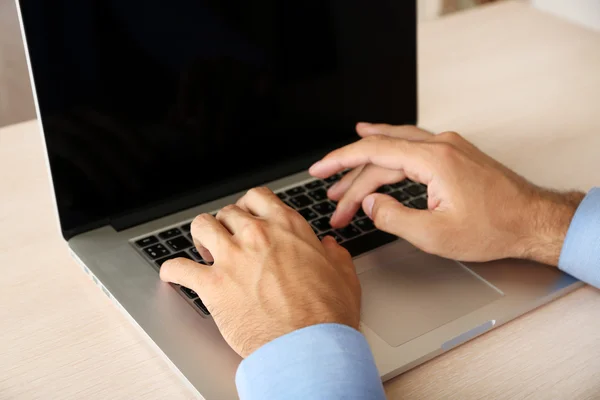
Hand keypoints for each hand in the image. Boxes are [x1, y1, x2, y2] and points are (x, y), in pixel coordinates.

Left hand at [159, 187, 360, 357]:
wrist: (309, 345)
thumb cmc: (327, 314)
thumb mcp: (343, 275)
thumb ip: (333, 255)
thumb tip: (329, 247)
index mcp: (287, 228)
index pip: (257, 197)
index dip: (248, 206)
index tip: (246, 216)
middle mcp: (257, 235)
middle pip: (227, 212)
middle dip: (225, 225)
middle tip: (228, 241)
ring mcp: (232, 258)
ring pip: (200, 226)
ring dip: (200, 237)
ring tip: (204, 251)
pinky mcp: (212, 285)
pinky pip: (179, 268)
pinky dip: (173, 271)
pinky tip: (174, 275)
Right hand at [310, 123, 583, 265]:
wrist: (533, 221)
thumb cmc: (495, 228)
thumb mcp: (436, 235)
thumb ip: (395, 217)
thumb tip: (371, 203)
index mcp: (433, 160)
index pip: (373, 153)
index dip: (340, 162)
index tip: (319, 170)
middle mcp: (440, 145)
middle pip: (381, 154)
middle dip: (352, 179)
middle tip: (333, 200)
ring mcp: (448, 146)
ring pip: (395, 149)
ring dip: (367, 166)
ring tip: (342, 180)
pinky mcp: (453, 153)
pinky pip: (411, 145)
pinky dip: (388, 149)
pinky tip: (377, 141)